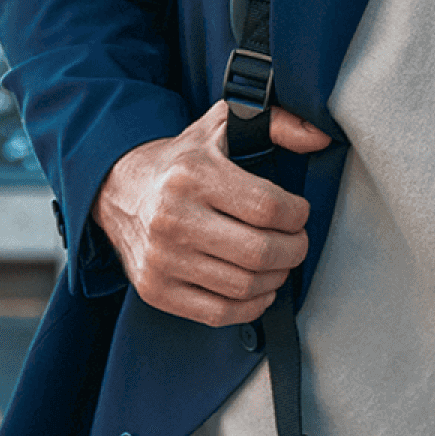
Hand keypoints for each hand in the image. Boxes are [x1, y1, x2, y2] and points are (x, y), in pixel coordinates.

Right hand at [91, 104, 331, 325]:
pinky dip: (251, 306)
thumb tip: (320, 136)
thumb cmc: (180, 162)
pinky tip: (258, 287)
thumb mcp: (222, 126)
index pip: (269, 207)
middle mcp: (173, 218)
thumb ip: (277, 122)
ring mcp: (161, 259)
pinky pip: (219, 313)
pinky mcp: (155, 290)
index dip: (298, 214)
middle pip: (261, 252)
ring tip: (277, 262)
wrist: (114, 190)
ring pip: (245, 286)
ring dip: (276, 278)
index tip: (297, 212)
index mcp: (193, 175)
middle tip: (295, 241)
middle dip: (294, 249)